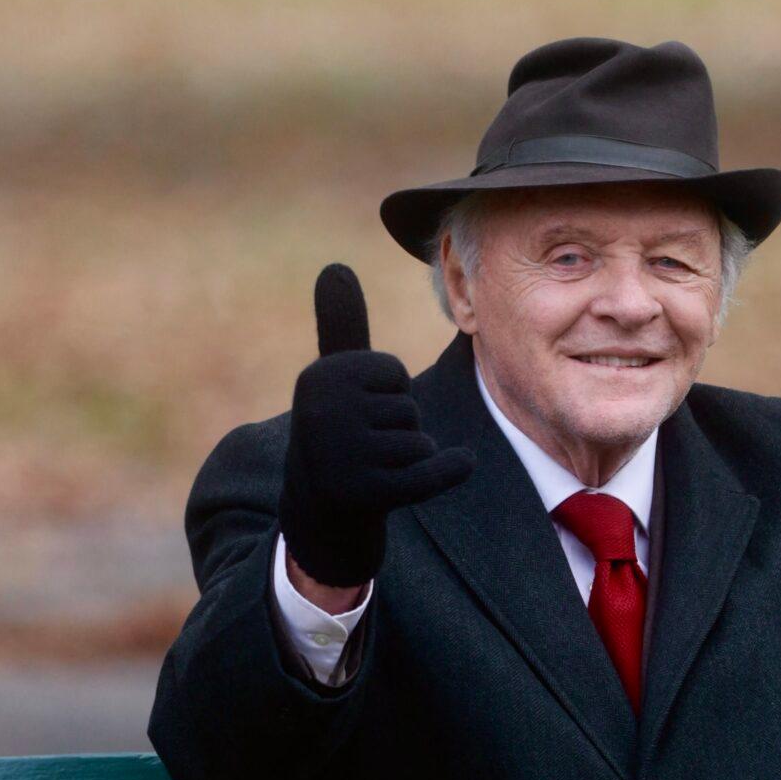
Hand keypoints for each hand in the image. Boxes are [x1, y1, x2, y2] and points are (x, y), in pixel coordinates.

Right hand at [278, 265, 472, 587]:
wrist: (318, 513)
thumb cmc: (336, 434)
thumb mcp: (334, 379)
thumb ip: (341, 325)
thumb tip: (334, 266)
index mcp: (319, 379)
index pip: (392, 373)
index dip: (387, 395)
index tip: (356, 417)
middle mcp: (324, 414)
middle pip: (406, 407)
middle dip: (397, 429)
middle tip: (363, 450)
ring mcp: (343, 455)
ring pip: (418, 441)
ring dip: (407, 458)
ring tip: (372, 469)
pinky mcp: (366, 493)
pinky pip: (430, 473)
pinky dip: (451, 469)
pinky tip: (462, 463)